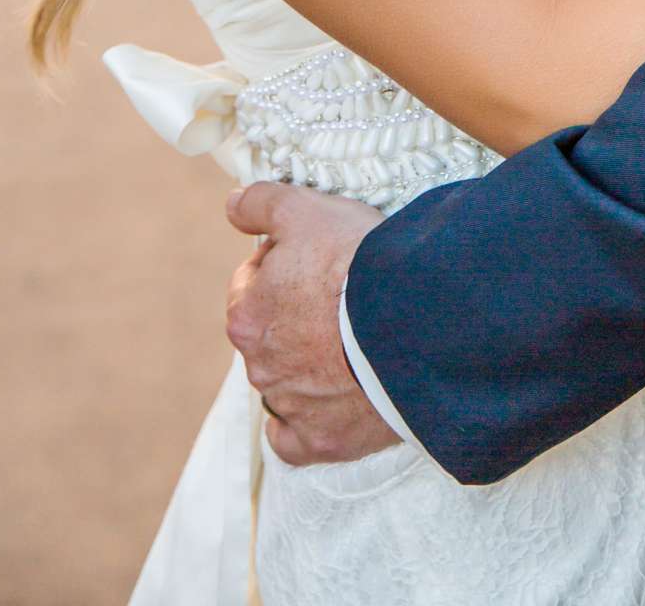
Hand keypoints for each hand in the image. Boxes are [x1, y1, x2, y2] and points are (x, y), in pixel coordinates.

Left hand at [224, 183, 396, 466]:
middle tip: (340, 296)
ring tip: (351, 341)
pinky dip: (304, 424)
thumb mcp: (305, 209)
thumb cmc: (358, 262)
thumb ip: (260, 203)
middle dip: (295, 315)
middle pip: (270, 333)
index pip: (251, 283)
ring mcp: (292, 408)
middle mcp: (260, 368)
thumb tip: (231, 205)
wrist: (413, 321)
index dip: (282, 263)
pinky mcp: (324, 441)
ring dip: (307, 364)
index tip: (316, 257)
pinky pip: (295, 441)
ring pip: (285, 383)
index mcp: (247, 315)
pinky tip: (323, 405)